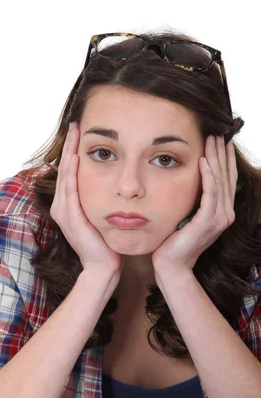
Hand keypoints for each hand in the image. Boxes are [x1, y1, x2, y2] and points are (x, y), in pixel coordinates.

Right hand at [50, 122, 122, 275]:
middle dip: (69, 146)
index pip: (69, 172)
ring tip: (74, 133)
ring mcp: (63, 213)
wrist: (103, 267)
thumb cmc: (105, 243)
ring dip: (69, 152)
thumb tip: (113, 184)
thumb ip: (100, 200)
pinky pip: (70, 190)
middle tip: (75, 124)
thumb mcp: (101, 217)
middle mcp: (61, 207)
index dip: (72, 151)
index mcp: (66, 206)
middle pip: (64, 169)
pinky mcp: (70, 218)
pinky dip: (71, 173)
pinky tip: (75, 157)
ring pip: (65, 176)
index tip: (80, 131)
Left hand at [152, 135, 237, 273]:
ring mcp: (218, 219)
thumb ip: (193, 201)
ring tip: (212, 140)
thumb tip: (188, 181)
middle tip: (218, 132)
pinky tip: (204, 161)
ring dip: (216, 158)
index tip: (221, 140)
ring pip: (219, 182)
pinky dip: (207, 176)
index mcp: (221, 212)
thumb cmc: (174, 242)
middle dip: (222, 153)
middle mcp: (225, 214)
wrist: (171, 265)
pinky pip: (210, 194)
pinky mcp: (207, 222)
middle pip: (226, 177)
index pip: (226, 180)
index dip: (225, 159)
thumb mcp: (187, 216)